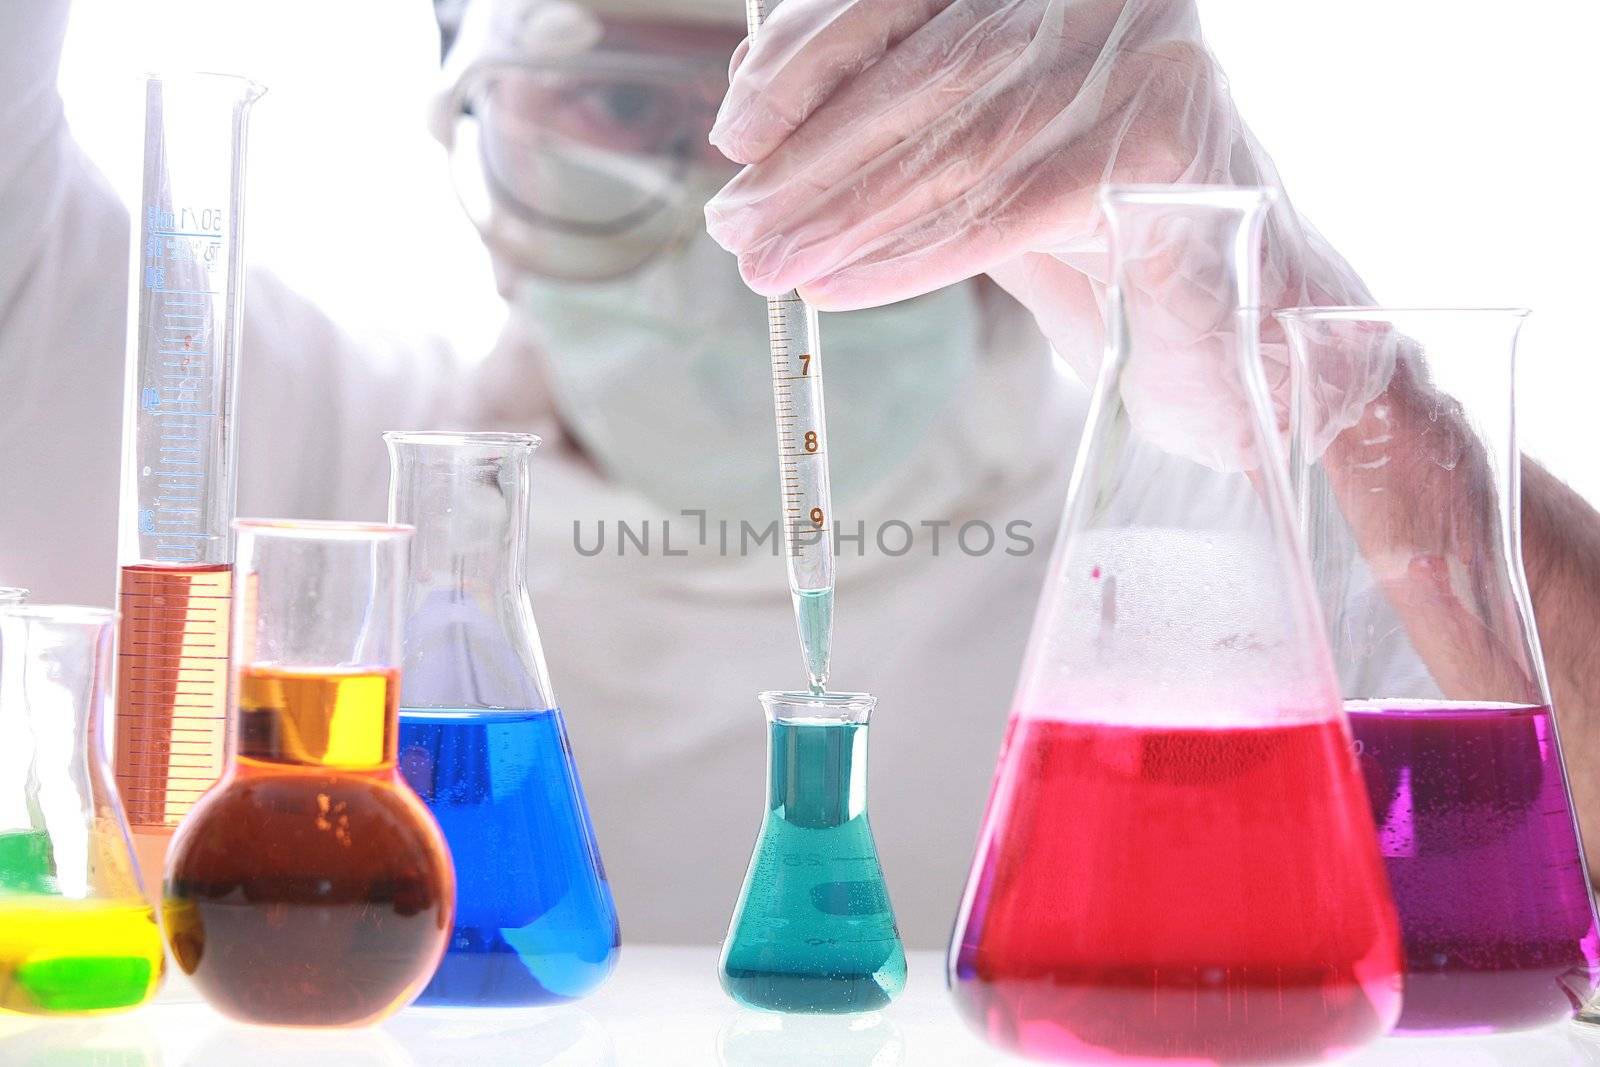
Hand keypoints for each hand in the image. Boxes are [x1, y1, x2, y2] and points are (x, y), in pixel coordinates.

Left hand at [704, 0, 1377, 466]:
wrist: (1255, 338)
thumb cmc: (1114, 243)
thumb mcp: (995, 160)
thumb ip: (910, 124)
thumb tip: (765, 125)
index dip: (810, 55)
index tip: (737, 125)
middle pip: (925, 70)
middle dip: (811, 157)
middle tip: (735, 225)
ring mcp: (1145, 61)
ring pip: (956, 142)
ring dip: (842, 213)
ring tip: (771, 266)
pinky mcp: (1163, 144)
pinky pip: (1003, 207)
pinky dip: (909, 253)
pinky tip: (841, 286)